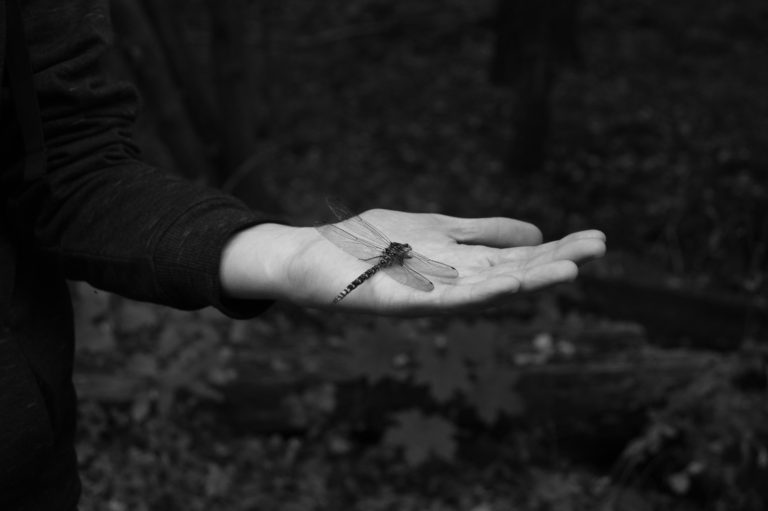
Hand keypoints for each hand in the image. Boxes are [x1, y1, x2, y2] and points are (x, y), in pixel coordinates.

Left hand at [220, 209, 605, 314]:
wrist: (314, 258)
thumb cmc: (371, 243)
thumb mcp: (438, 229)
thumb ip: (482, 232)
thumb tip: (534, 231)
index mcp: (462, 264)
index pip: (517, 256)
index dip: (555, 248)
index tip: (594, 239)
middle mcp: (453, 282)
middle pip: (511, 271)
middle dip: (554, 261)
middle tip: (600, 247)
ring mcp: (431, 293)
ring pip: (488, 288)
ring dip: (529, 279)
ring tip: (571, 268)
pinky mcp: (405, 301)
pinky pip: (449, 299)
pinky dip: (483, 291)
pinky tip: (512, 279)